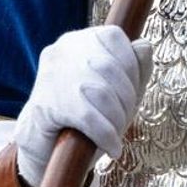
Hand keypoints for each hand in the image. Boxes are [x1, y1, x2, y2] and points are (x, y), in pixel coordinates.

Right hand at [13, 25, 152, 186]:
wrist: (43, 148)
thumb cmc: (87, 116)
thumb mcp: (119, 90)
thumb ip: (136, 67)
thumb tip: (144, 46)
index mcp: (79, 40)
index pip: (114, 37)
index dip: (131, 67)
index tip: (130, 95)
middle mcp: (62, 50)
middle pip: (110, 66)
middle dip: (126, 99)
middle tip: (123, 121)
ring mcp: (50, 76)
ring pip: (101, 92)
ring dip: (117, 119)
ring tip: (115, 135)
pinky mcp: (43, 106)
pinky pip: (87, 117)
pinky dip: (106, 135)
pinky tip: (111, 147)